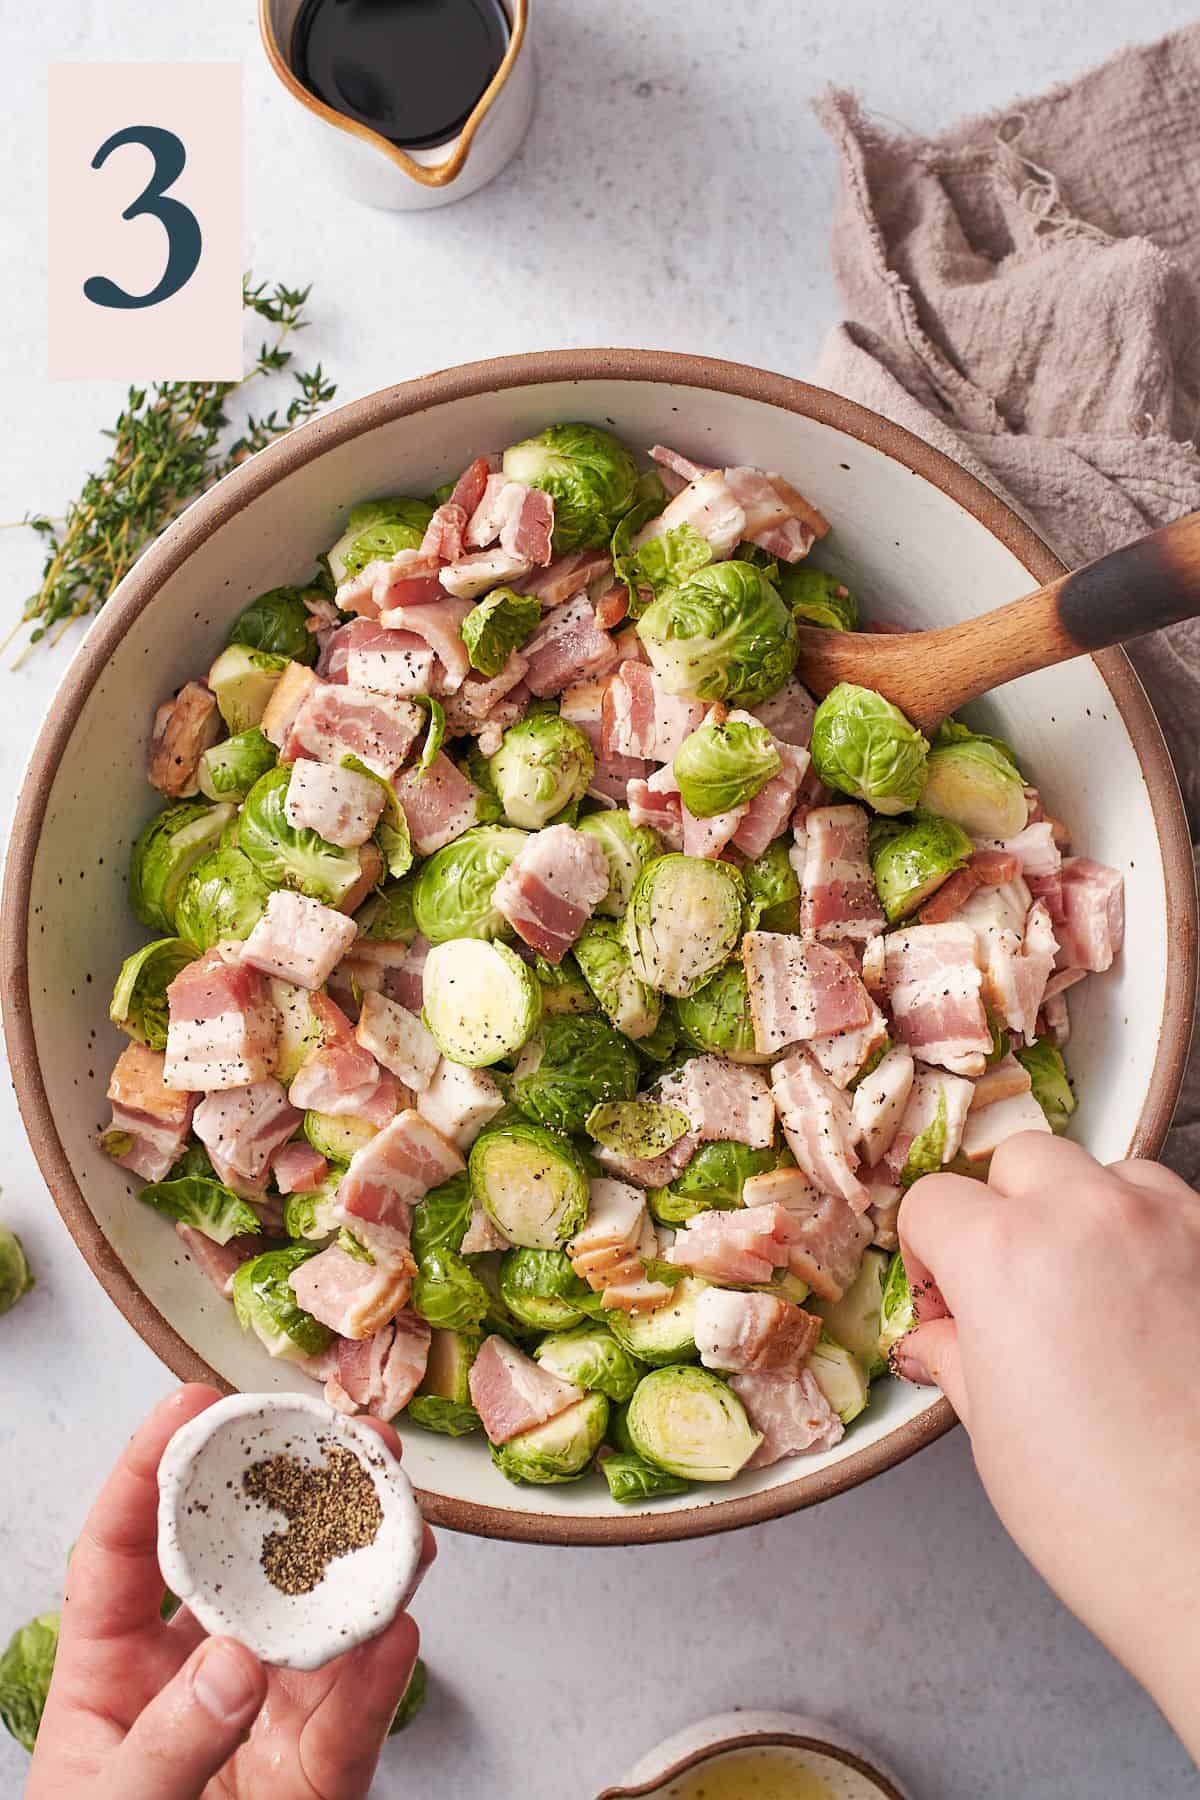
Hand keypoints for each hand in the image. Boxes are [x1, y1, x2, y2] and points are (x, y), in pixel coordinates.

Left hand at [28, 1384, 435, 1799]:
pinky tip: (398, 1624)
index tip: (191, 1403)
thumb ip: (166, 1746)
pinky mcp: (322, 1771)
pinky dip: (382, 1671)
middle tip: (341, 1435)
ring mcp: (266, 1719)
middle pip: (249, 1563)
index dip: (152, 1468)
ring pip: (321, 1620)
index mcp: (113, 1674)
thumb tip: (236, 1665)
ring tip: (396, 1508)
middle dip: (297, 1490)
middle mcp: (199, 1675)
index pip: (125, 1551)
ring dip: (364, 1558)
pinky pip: (358, 1713)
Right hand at [899, 1135, 1199, 1760]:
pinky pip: (1178, 1212)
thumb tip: (942, 1337)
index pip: (934, 1201)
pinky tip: (1153, 1312)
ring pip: (1108, 1172)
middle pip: (1022, 1162)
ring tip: (1089, 1295)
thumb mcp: (993, 1433)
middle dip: (1004, 1213)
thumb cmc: (1106, 1519)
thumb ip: (959, 1356)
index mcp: (1004, 1254)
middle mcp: (1089, 1216)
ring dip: (1086, 1214)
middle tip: (1010, 1289)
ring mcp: (1174, 1225)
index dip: (927, 1253)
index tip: (942, 1298)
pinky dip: (1155, 1241)